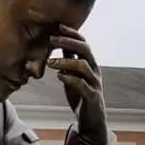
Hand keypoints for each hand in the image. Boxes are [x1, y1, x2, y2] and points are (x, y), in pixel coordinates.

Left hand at [47, 25, 108, 144]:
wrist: (90, 119)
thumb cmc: (80, 96)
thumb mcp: (72, 76)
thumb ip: (68, 62)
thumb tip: (58, 45)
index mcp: (89, 63)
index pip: (82, 43)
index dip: (72, 33)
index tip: (58, 25)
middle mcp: (94, 70)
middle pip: (85, 49)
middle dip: (68, 42)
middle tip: (52, 39)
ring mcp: (95, 83)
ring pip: (83, 66)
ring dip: (66, 61)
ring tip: (50, 62)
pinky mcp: (92, 96)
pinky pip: (83, 85)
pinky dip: (70, 79)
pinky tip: (59, 76)